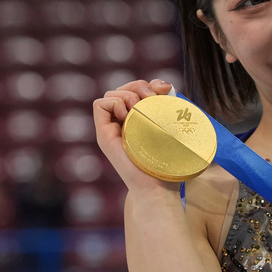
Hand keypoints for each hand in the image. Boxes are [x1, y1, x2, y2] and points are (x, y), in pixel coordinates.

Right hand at [93, 78, 177, 193]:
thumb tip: (166, 86)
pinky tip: (128, 118)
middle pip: (124, 87)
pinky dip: (114, 104)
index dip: (151, 84)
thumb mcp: (172, 128)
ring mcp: (114, 128)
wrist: (158, 186)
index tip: (166, 91)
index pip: (139, 88)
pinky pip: (99, 104)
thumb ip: (169, 106)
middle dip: (139, 86)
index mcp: (142, 119)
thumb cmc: (169, 161)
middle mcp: (126, 122)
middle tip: (152, 100)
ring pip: (111, 93)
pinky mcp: (104, 135)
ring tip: (140, 111)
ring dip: (128, 95)